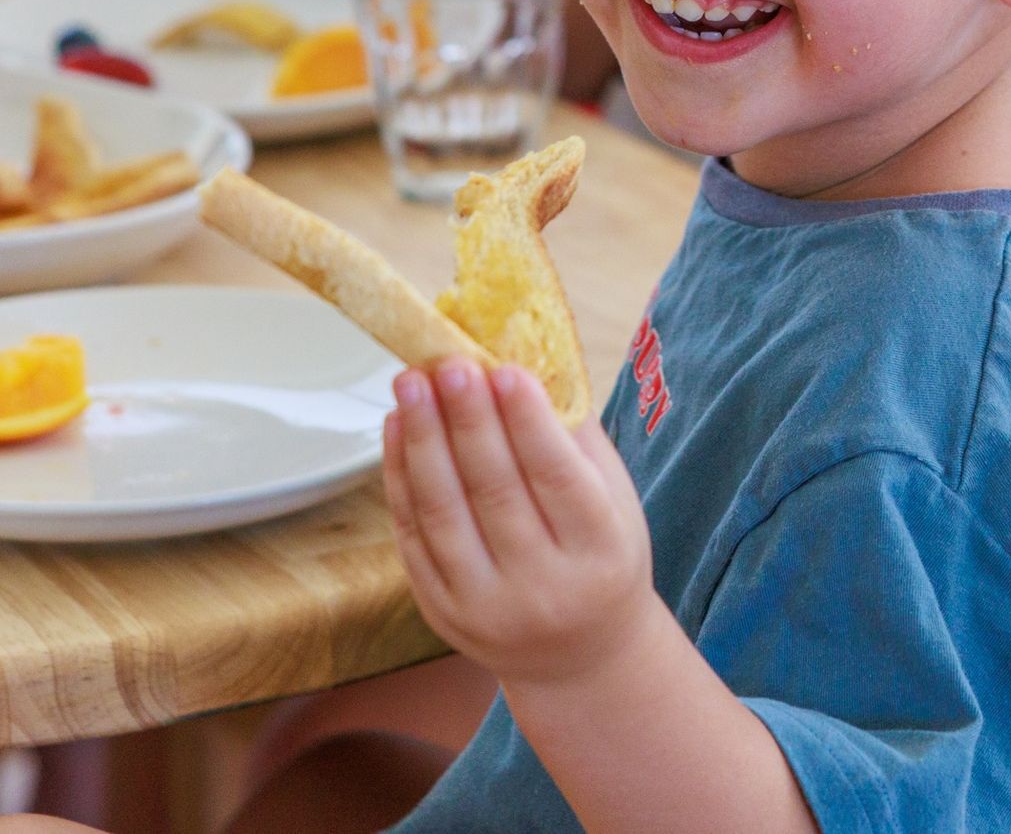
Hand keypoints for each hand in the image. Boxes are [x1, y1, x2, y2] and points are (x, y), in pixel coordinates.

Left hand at [383, 359, 657, 690]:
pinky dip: (400, 476)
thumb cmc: (601, 555)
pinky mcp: (442, 614)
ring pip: (444, 513)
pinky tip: (396, 425)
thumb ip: (572, 434)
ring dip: (422, 439)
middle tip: (448, 362)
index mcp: (600, 554)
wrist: (580, 658)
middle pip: (495, 492)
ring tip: (411, 382)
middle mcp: (544, 589)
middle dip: (466, 420)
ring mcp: (486, 608)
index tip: (504, 369)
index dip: (529, 423)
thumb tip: (525, 352)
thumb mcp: (614, 500)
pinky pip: (412, 536)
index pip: (559, 480)